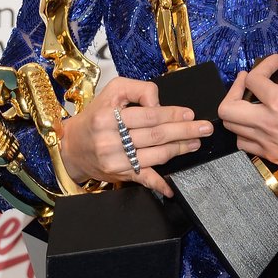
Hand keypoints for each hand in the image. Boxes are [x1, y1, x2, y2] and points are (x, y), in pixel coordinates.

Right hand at [60, 76, 213, 197]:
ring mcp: (115, 161)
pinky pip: (143, 179)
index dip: (172, 115)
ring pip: (155, 156)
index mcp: (108, 117)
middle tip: (204, 128)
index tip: (190, 114)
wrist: (72, 144)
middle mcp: (110, 141)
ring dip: (179, 150)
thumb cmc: (96, 115)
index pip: (148, 116)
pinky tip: (172, 186)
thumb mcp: (114, 91)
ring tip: (196, 142)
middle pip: (155, 136)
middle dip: (184, 132)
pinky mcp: (119, 175)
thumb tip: (160, 105)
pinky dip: (158, 184)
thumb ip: (140, 90)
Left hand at [219, 55, 277, 182]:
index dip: (262, 65)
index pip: (253, 79)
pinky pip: (244, 144)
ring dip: (237, 110)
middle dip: (233, 89)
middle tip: (247, 81)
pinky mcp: (270, 156)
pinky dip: (244, 130)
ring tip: (250, 101)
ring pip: (232, 128)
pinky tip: (257, 122)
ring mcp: (266, 143)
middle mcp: (266, 124)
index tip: (275, 63)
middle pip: (227, 108)